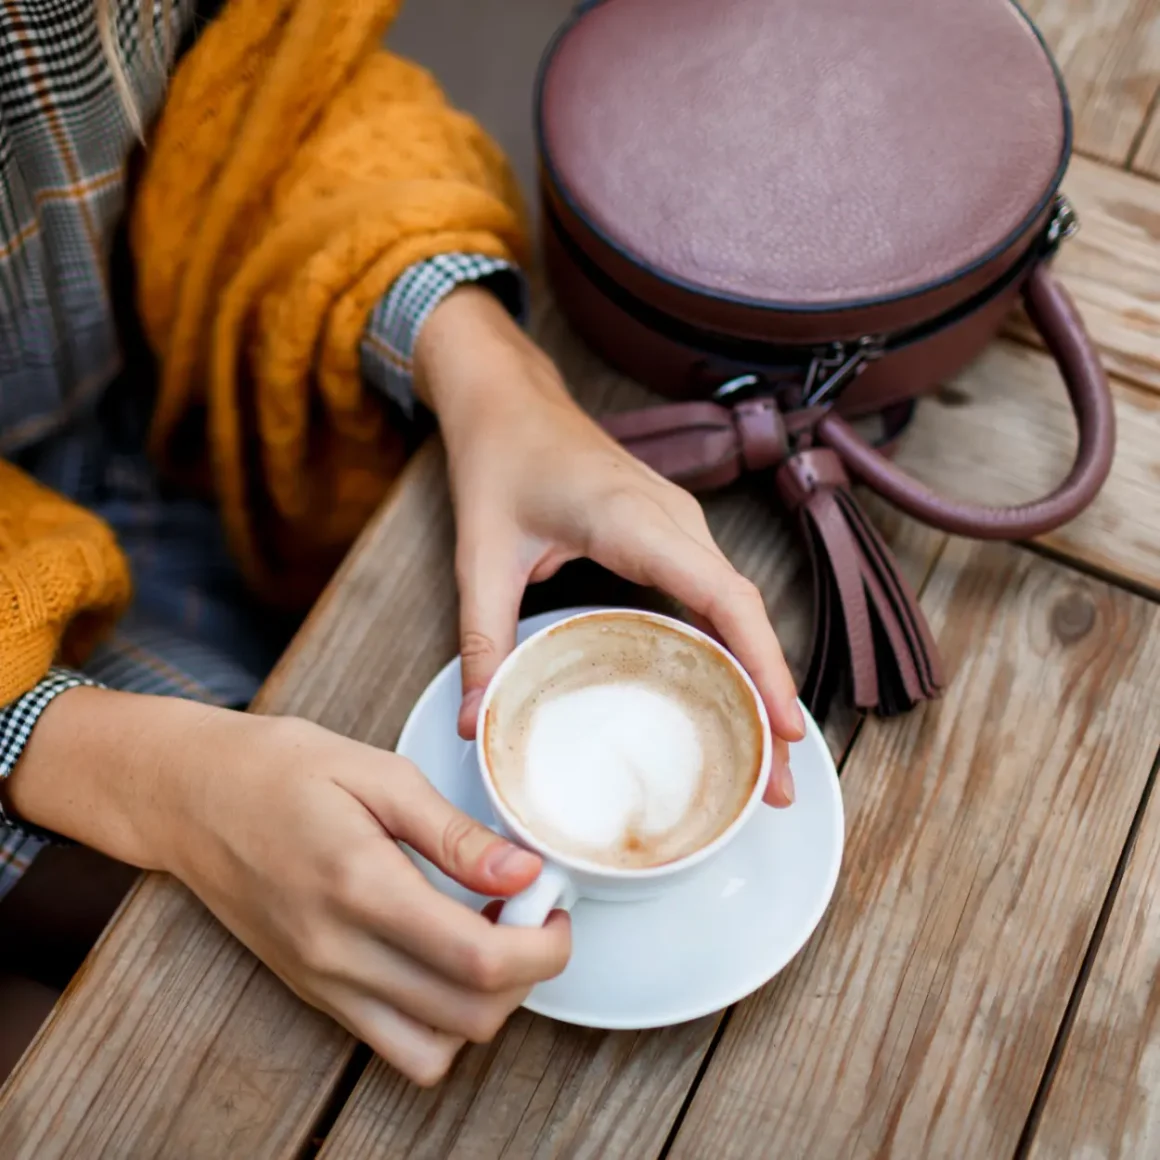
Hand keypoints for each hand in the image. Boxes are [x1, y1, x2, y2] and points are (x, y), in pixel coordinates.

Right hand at [7, 689, 570, 1085]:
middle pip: (469, 1017)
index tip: (554, 906)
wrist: (190, 796)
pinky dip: (438, 1019)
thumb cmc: (280, 769)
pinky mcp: (313, 991)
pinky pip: (393, 1042)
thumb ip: (455, 833)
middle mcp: (339, 953)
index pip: (479, 960)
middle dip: (528, 976)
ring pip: (434, 1049)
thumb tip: (523, 872)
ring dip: (485, 1006)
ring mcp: (322, 982)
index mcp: (360, 887)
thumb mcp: (378, 774)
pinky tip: (444, 956)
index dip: (543, 946)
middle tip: (531, 915)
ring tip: (489, 936)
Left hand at [416, 287, 804, 805]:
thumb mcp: (480, 556)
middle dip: (771, 697)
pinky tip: (732, 701)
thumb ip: (481, 641)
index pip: (722, 595)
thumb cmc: (499, 462)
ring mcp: (681, 526)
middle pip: (745, 615)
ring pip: (739, 609)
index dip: (762, 663)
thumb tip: (477, 723)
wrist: (509, 399)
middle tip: (777, 785)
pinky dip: (734, 651)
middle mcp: (674, 521)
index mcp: (634, 520)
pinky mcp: (673, 536)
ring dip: (759, 679)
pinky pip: (718, 597)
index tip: (785, 728)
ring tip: (767, 761)